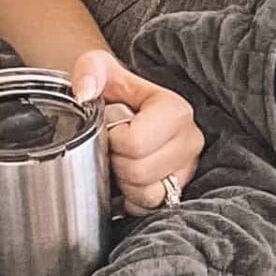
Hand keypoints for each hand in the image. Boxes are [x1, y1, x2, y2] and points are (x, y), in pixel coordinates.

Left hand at [70, 49, 201, 212]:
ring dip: (125, 183)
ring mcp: (188, 168)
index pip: (137, 143)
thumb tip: (85, 92)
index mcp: (176, 110)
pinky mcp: (181, 190)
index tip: (110, 130)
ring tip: (121, 161)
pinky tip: (128, 178)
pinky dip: (132, 199)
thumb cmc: (112, 88)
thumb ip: (89, 71)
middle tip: (112, 148)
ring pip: (148, 195)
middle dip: (116, 163)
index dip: (113, 141)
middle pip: (140, 172)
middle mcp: (191, 140)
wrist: (122, 106)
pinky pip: (150, 208)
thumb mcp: (98, 67)